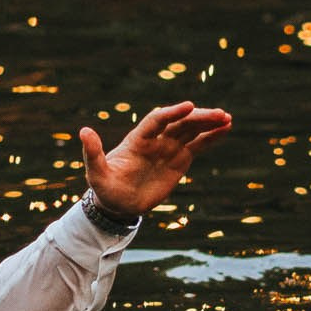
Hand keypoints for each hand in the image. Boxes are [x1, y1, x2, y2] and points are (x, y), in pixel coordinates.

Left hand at [78, 101, 232, 219]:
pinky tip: (226, 128)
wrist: (119, 204)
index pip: (158, 120)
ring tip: (227, 119)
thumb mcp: (96, 174)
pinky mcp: (180, 159)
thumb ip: (93, 153)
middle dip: (199, 117)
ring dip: (209, 123)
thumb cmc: (106, 188)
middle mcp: (156, 139)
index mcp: (138, 139)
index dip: (172, 113)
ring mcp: (169, 148)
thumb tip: (83, 131)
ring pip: (192, 130)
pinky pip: (198, 144)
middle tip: (220, 114)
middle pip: (180, 122)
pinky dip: (211, 136)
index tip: (188, 106)